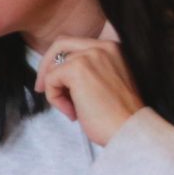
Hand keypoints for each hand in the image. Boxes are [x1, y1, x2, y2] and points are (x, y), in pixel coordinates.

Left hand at [34, 24, 143, 145]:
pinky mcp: (76, 69)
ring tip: (72, 110)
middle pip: (60, 45)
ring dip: (56, 91)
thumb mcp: (106, 83)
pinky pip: (50, 81)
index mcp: (112, 48)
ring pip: (53, 67)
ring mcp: (90, 55)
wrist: (131, 130)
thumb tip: (56, 72)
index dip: (61, 62)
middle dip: (47, 66)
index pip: (75, 44)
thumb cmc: (119, 116)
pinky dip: (55, 99)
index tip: (59, 83)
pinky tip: (73, 113)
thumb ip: (87, 71)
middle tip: (42, 88)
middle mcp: (102, 46)